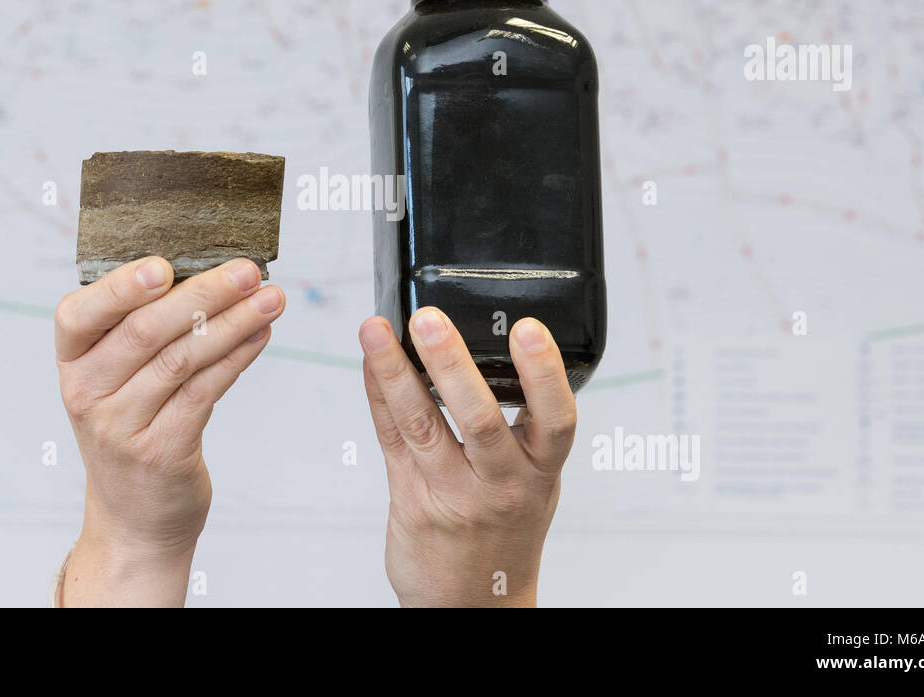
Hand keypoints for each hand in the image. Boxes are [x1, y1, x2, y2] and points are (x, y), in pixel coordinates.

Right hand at [54, 256, 284, 605]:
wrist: (133, 516)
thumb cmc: (132, 426)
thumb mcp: (114, 379)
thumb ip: (138, 327)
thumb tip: (208, 268)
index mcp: (71, 362)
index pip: (78, 314)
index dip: (120, 287)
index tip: (164, 264)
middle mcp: (87, 393)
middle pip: (145, 331)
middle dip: (204, 293)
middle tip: (248, 271)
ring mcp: (121, 427)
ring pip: (182, 359)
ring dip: (234, 322)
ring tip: (272, 298)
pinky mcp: (161, 451)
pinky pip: (205, 392)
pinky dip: (237, 357)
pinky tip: (260, 334)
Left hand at [358, 307, 576, 606]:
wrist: (473, 602)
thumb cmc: (505, 530)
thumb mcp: (533, 479)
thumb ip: (520, 425)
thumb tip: (488, 349)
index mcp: (541, 471)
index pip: (553, 418)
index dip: (542, 372)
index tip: (526, 329)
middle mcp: (501, 484)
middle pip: (479, 419)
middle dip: (451, 364)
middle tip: (430, 320)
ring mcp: (453, 494)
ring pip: (422, 425)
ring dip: (396, 372)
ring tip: (376, 331)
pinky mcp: (410, 500)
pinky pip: (391, 438)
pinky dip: (379, 395)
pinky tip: (371, 362)